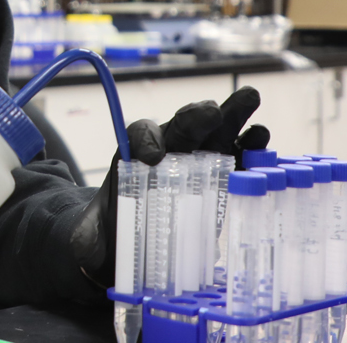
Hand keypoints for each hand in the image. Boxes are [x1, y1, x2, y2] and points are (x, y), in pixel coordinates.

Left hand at [68, 86, 270, 288]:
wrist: (135, 246)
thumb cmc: (114, 233)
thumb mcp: (91, 237)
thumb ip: (86, 238)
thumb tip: (83, 246)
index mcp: (135, 155)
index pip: (141, 134)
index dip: (146, 140)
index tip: (151, 158)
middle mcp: (171, 148)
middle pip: (185, 122)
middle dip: (198, 115)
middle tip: (211, 113)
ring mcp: (200, 159)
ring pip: (218, 130)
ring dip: (235, 114)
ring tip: (250, 100)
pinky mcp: (223, 178)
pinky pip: (240, 158)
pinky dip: (252, 149)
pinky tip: (263, 143)